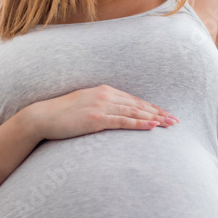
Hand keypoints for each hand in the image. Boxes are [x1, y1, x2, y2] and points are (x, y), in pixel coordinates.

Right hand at [24, 84, 178, 140]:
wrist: (42, 117)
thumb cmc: (62, 114)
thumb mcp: (85, 105)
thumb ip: (102, 106)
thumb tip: (115, 114)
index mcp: (105, 91)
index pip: (135, 100)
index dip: (152, 107)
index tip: (166, 114)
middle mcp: (106, 95)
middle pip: (139, 105)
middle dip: (159, 113)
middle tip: (176, 120)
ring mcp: (102, 106)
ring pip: (135, 112)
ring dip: (155, 118)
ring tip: (170, 124)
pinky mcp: (96, 118)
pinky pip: (123, 121)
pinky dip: (140, 124)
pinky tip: (153, 126)